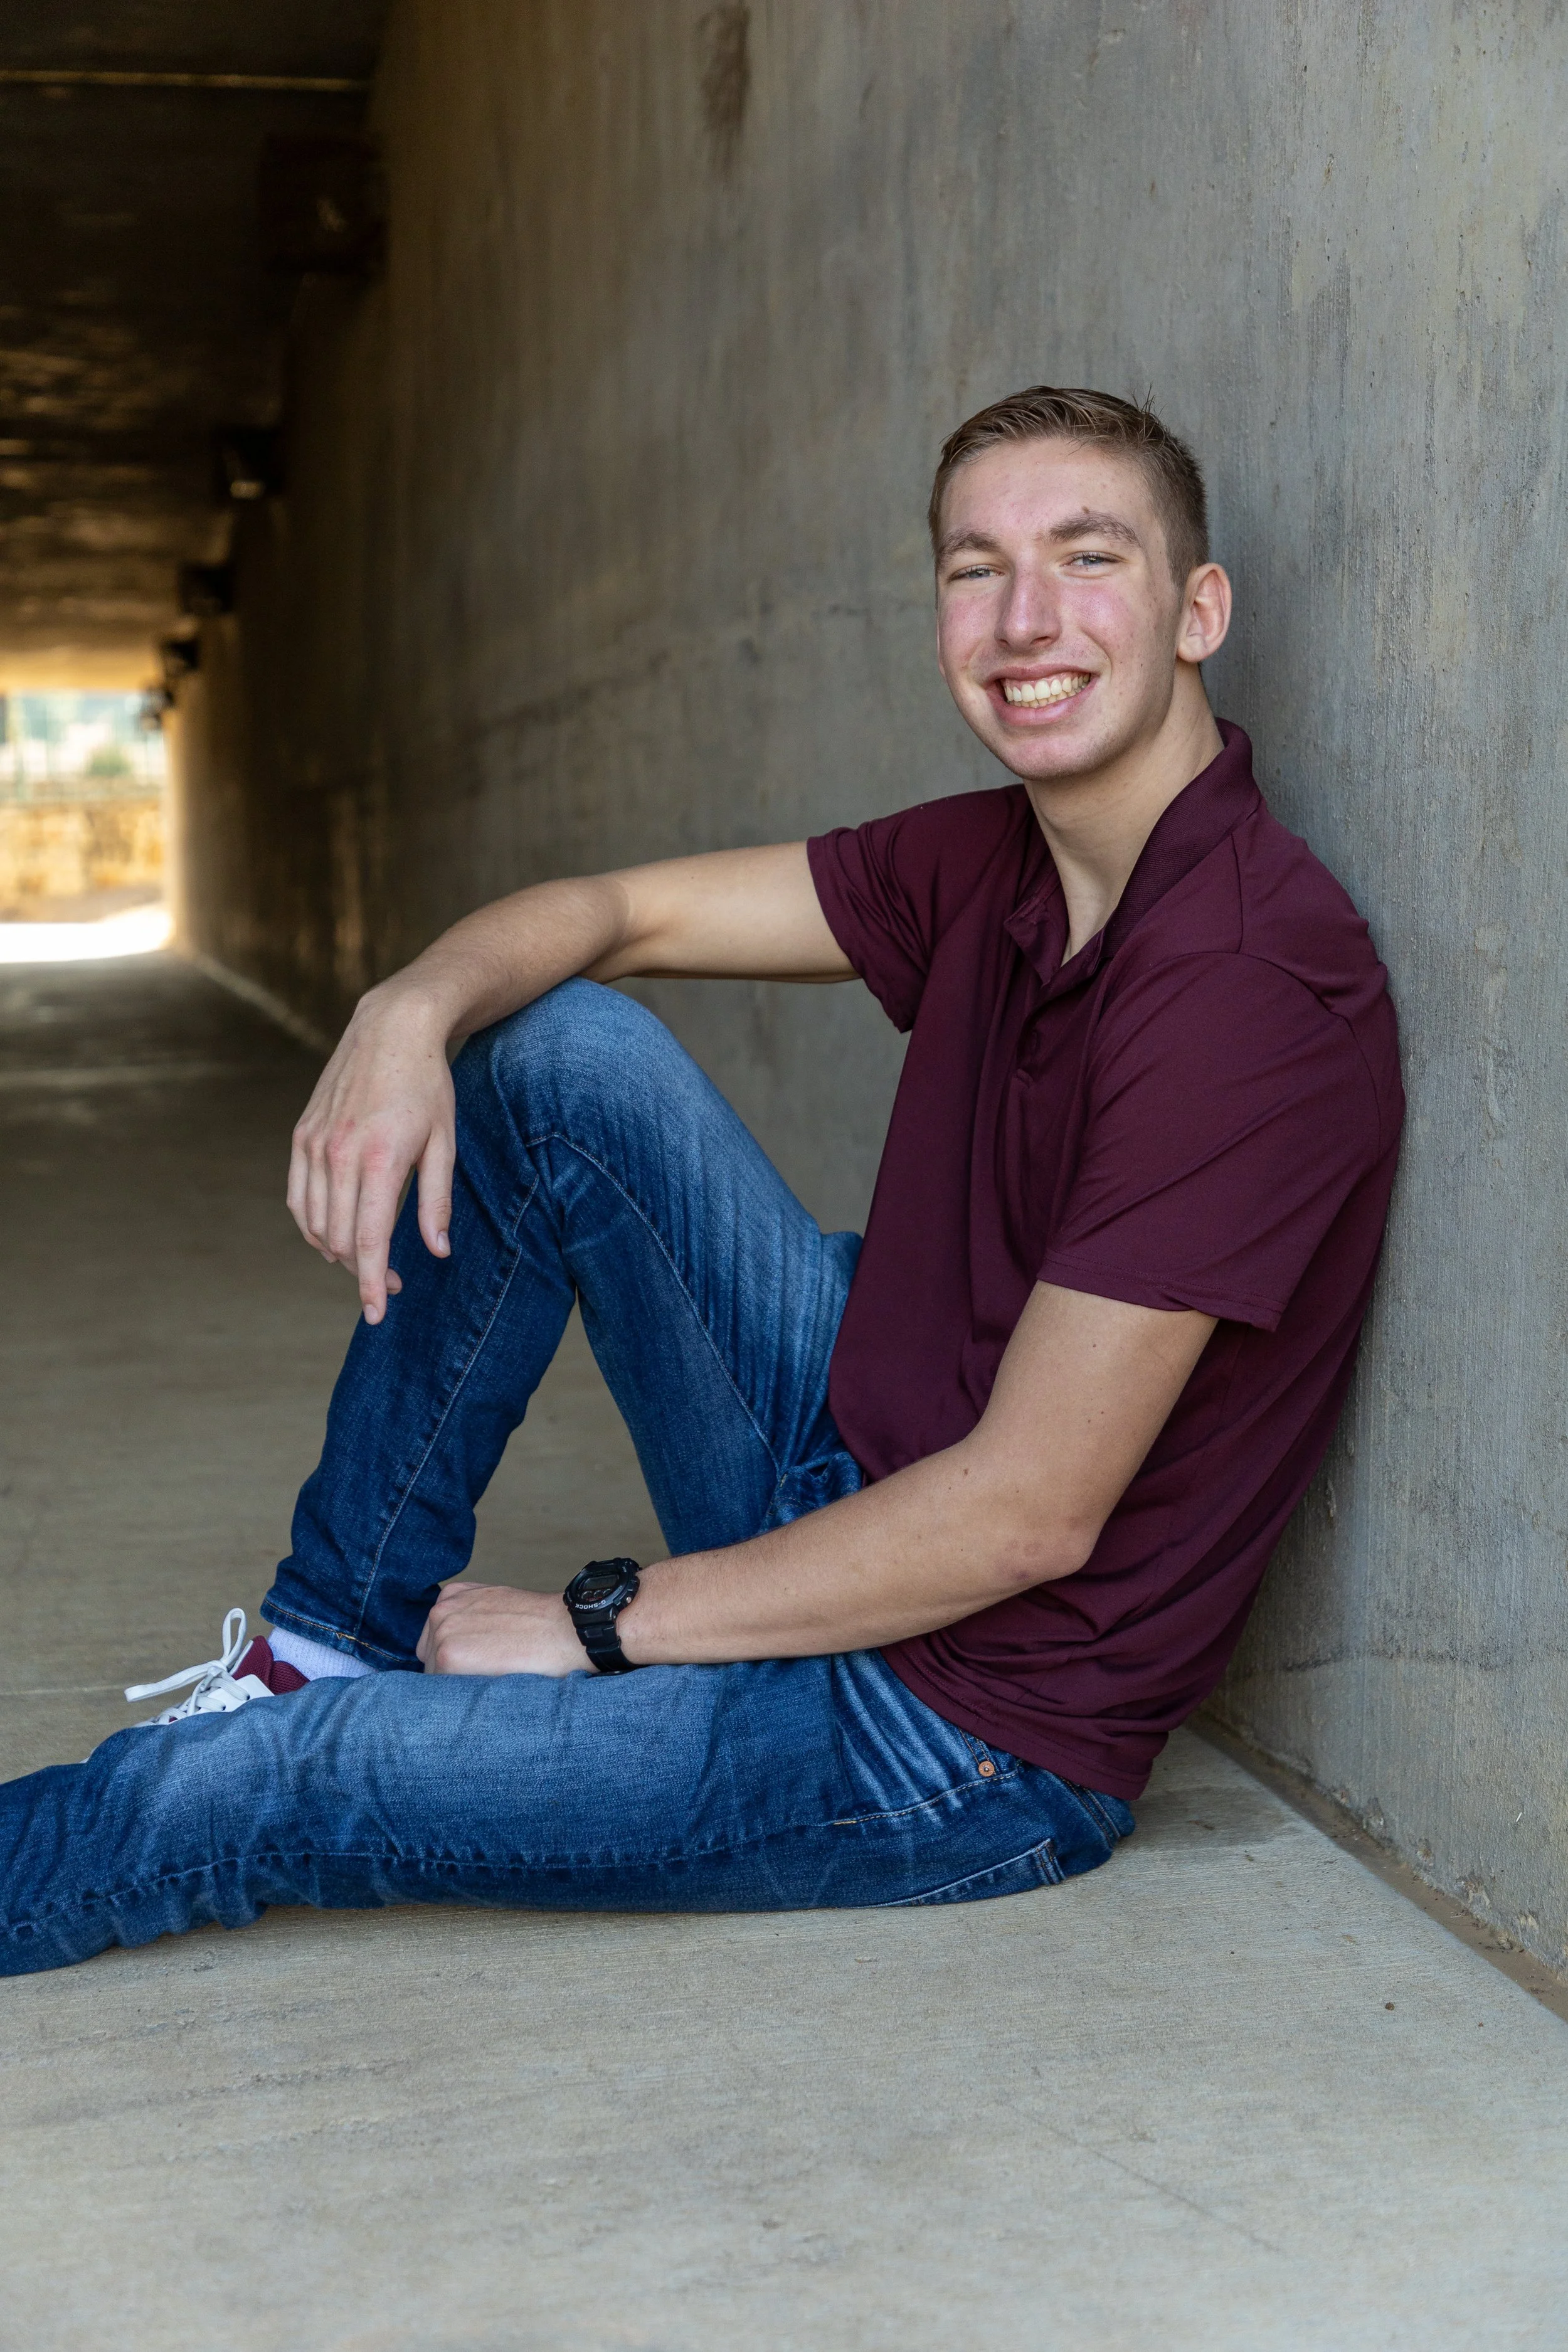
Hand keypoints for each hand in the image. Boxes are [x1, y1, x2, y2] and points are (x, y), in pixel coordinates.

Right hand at [288, 982, 456, 1323]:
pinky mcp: (301, 1135)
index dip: (370, 1285)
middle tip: (391, 1280)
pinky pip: (298, 1196)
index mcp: (379, 1160)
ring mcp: (314, 1144)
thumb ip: (436, 1202)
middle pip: (338, 1239)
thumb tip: (436, 1252)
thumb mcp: (445, 1143)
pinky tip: (332, 1233)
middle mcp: (338, 1155)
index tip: (377, 1314)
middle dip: (361, 1271)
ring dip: (335, 1251)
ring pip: (313, 1222)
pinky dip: (311, 1224)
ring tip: (365, 1259)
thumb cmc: (428, 1085)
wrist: (391, 1028)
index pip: (366, 1241)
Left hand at [415, 1582, 593, 1676]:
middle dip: (452, 1672)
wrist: (566, 1631)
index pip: (436, 1640)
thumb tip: (462, 1646)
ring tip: (491, 1682)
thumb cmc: (540, 1623)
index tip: (480, 1665)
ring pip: (434, 1677)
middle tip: (488, 1675)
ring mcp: (441, 1634)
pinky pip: (442, 1690)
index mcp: (450, 1596)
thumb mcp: (497, 1604)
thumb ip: (470, 1618)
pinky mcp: (447, 1658)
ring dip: (457, 1686)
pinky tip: (488, 1688)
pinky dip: (460, 1696)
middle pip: (430, 1659)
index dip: (458, 1658)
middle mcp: (439, 1612)